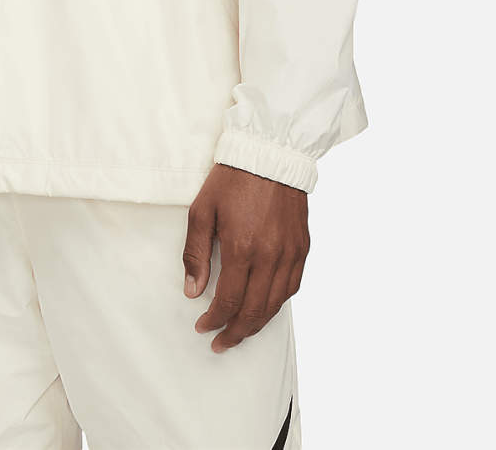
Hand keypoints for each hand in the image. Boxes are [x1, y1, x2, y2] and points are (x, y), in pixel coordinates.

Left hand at [184, 163, 308, 352]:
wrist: (268, 154)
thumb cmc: (232, 179)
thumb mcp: (202, 210)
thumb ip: (196, 253)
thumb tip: (193, 289)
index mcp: (242, 248)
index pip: (229, 300)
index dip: (215, 320)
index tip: (203, 327)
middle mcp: (270, 257)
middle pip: (254, 311)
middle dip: (235, 332)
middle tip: (221, 342)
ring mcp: (290, 254)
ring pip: (275, 304)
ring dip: (257, 324)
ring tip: (241, 332)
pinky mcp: (302, 248)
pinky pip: (292, 287)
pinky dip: (277, 303)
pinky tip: (265, 307)